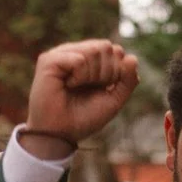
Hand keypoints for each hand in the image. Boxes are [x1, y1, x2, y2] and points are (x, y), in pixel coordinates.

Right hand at [21, 40, 141, 159]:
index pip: (116, 51)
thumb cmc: (84, 117)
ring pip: (95, 50)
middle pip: (107, 47)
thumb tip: (132, 58)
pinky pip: (79, 59)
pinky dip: (79, 76)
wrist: (61, 134)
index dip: (116, 72)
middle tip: (88, 89)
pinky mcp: (49, 60)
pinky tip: (67, 85)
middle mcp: (77, 53)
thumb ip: (127, 80)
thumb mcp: (114, 99)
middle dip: (106, 73)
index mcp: (92, 60)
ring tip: (76, 87)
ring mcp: (63, 54)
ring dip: (92, 76)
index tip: (102, 89)